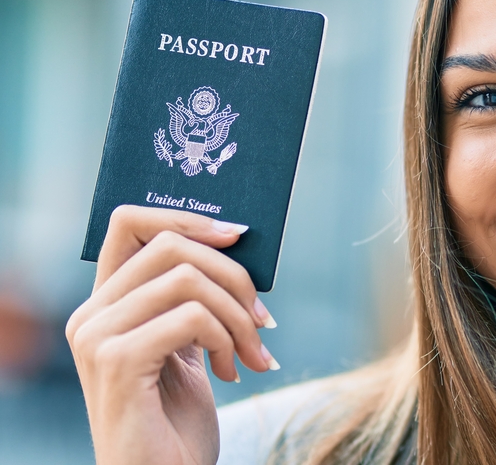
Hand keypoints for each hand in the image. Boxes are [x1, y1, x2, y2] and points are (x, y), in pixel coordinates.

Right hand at [66, 205, 277, 464]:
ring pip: (188, 278)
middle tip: (263, 322)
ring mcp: (96, 337)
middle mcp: (90, 315)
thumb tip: (234, 238)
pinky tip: (231, 372)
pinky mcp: (116, 361)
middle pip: (172, 246)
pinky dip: (226, 338)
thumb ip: (193, 297)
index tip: (238, 237)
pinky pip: (192, 316)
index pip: (130, 223)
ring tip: (251, 354)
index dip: (188, 217)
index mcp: (105, 304)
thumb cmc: (177, 419)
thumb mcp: (189, 345)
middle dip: (235, 277)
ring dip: (238, 315)